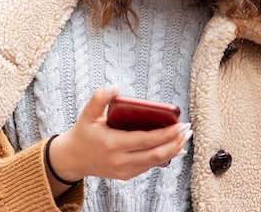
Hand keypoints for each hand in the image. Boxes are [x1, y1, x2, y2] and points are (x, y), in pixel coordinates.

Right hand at [48, 86, 190, 185]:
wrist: (72, 159)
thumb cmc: (83, 133)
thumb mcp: (87, 114)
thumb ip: (99, 98)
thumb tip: (114, 86)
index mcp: (113, 143)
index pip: (147, 140)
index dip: (167, 133)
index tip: (181, 124)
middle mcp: (120, 160)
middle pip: (156, 153)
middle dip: (176, 141)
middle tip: (188, 129)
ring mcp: (124, 170)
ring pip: (156, 161)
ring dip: (174, 149)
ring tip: (185, 136)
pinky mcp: (126, 175)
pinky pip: (150, 166)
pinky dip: (164, 157)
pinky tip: (175, 148)